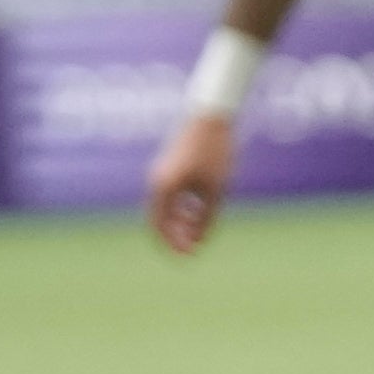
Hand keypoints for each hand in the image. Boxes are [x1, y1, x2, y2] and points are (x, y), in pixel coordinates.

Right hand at [145, 110, 235, 254]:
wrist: (212, 116)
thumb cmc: (215, 153)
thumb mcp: (215, 190)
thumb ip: (206, 217)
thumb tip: (198, 241)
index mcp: (163, 188)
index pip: (160, 225)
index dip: (173, 244)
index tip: (189, 256)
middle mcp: (157, 180)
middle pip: (160, 218)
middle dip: (175, 235)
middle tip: (193, 249)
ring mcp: (162, 172)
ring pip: (166, 206)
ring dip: (181, 221)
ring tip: (199, 232)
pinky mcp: (171, 165)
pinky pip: (172, 194)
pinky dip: (183, 207)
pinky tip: (199, 212)